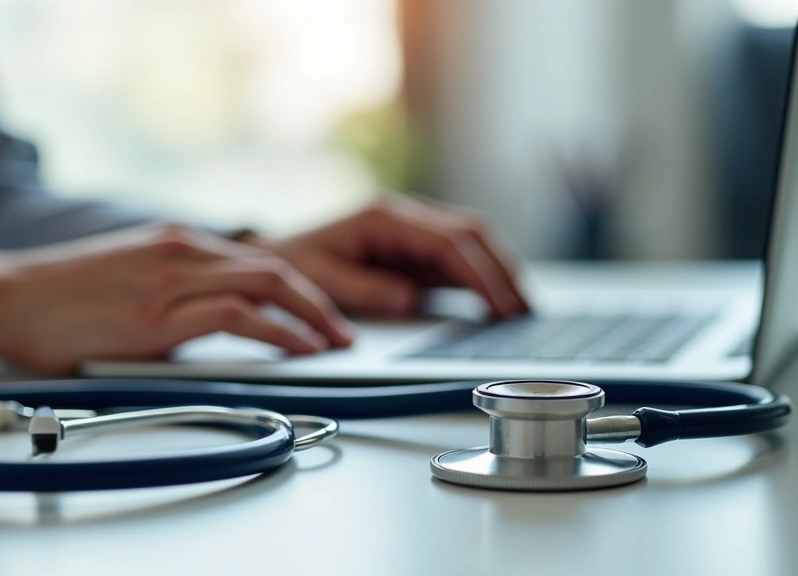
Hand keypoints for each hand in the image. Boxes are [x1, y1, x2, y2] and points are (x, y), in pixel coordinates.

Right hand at [0, 223, 354, 372]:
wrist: (4, 298)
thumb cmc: (58, 298)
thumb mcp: (128, 282)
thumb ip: (173, 295)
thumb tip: (209, 325)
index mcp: (176, 243)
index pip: (258, 260)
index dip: (301, 288)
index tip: (322, 315)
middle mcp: (180, 251)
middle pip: (275, 267)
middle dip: (320, 301)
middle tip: (344, 332)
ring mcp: (169, 279)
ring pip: (265, 284)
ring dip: (311, 316)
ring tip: (334, 343)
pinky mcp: (155, 313)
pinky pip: (235, 316)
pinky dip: (276, 331)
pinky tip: (296, 348)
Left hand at [254, 196, 529, 318]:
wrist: (273, 258)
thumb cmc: (293, 265)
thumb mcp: (319, 280)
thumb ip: (364, 289)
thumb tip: (409, 298)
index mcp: (384, 218)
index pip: (447, 242)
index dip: (479, 274)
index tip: (500, 304)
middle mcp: (404, 216)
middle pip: (470, 234)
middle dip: (502, 270)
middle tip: (525, 310)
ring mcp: (412, 231)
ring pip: (471, 242)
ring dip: (498, 272)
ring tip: (521, 309)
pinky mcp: (413, 249)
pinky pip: (457, 259)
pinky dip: (481, 279)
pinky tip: (497, 304)